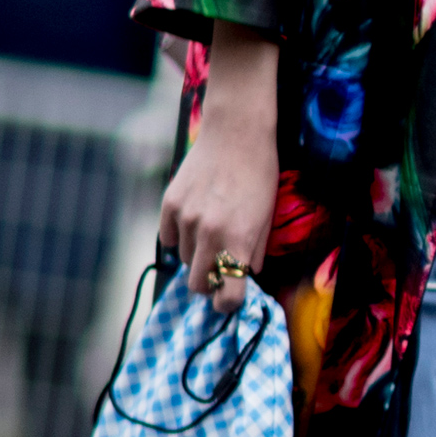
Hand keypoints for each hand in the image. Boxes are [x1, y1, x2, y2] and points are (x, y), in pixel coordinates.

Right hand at [157, 22, 280, 308]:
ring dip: (198, 256)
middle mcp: (209, 234)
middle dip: (211, 282)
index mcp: (238, 241)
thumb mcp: (266, 218)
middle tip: (222, 267)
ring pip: (185, 261)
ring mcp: (186, 220)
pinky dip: (180, 237)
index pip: (229, 296)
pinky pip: (169, 239)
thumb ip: (254, 253)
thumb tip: (245, 277)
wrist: (236, 133)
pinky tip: (195, 219)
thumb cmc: (258, 175)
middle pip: (199, 286)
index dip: (230, 303)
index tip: (232, 299)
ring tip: (213, 231)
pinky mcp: (169, 205)